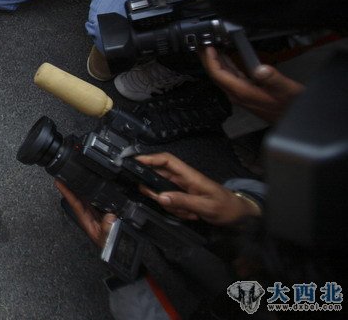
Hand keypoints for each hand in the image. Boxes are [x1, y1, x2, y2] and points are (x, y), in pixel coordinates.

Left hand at [55, 180, 115, 247]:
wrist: (113, 249)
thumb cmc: (108, 245)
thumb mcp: (107, 239)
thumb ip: (108, 229)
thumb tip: (110, 217)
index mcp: (86, 220)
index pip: (74, 203)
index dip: (66, 192)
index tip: (58, 182)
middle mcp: (88, 215)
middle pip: (78, 197)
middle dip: (71, 185)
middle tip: (64, 172)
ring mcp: (94, 213)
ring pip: (86, 197)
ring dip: (80, 186)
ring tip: (74, 175)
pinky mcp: (102, 212)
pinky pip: (96, 199)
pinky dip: (92, 191)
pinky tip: (91, 184)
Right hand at [136, 152, 259, 225]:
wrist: (240, 216)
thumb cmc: (227, 207)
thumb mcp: (206, 206)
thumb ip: (183, 201)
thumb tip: (160, 197)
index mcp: (189, 175)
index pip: (166, 160)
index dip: (149, 158)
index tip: (133, 162)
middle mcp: (183, 179)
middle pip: (158, 176)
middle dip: (157, 190)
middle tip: (160, 200)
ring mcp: (183, 188)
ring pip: (163, 192)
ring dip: (171, 205)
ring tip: (189, 213)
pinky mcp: (184, 197)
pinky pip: (170, 201)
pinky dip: (176, 210)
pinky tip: (191, 216)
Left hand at [199, 47, 303, 122]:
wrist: (295, 120)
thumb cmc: (291, 107)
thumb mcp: (286, 90)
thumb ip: (273, 79)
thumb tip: (261, 70)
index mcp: (242, 92)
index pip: (218, 74)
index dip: (210, 60)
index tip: (207, 47)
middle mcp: (238, 94)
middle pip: (216, 75)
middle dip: (207, 59)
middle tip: (202, 44)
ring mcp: (241, 94)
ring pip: (222, 76)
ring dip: (216, 62)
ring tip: (211, 48)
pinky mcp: (246, 93)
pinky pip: (231, 78)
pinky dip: (226, 66)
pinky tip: (227, 59)